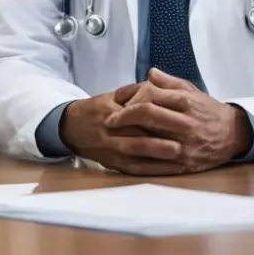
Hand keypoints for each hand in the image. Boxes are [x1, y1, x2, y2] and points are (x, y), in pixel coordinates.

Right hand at [59, 83, 187, 175]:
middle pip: (136, 138)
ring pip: (136, 156)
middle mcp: (109, 133)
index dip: (153, 118)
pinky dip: (153, 170)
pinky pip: (135, 170)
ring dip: (158, 157)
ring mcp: (111, 150)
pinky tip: (170, 169)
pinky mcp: (114, 164)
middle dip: (159, 142)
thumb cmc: (96, 110)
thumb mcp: (111, 96)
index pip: (133, 115)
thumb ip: (134, 91)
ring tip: (179, 155)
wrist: (71, 128)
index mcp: (109, 112)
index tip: (173, 118)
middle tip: (182, 142)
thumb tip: (157, 84)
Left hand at [104, 68, 252, 172]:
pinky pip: (159, 163)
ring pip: (151, 139)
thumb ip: (169, 82)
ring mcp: (186, 145)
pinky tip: (128, 156)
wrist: (233, 134)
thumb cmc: (208, 111)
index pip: (152, 96)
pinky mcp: (186, 163)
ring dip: (129, 138)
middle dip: (124, 117)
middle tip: (109, 120)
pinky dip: (140, 160)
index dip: (130, 98)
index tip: (117, 101)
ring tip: (114, 137)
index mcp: (186, 103)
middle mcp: (186, 123)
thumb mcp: (192, 91)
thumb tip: (150, 73)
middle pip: (148, 116)